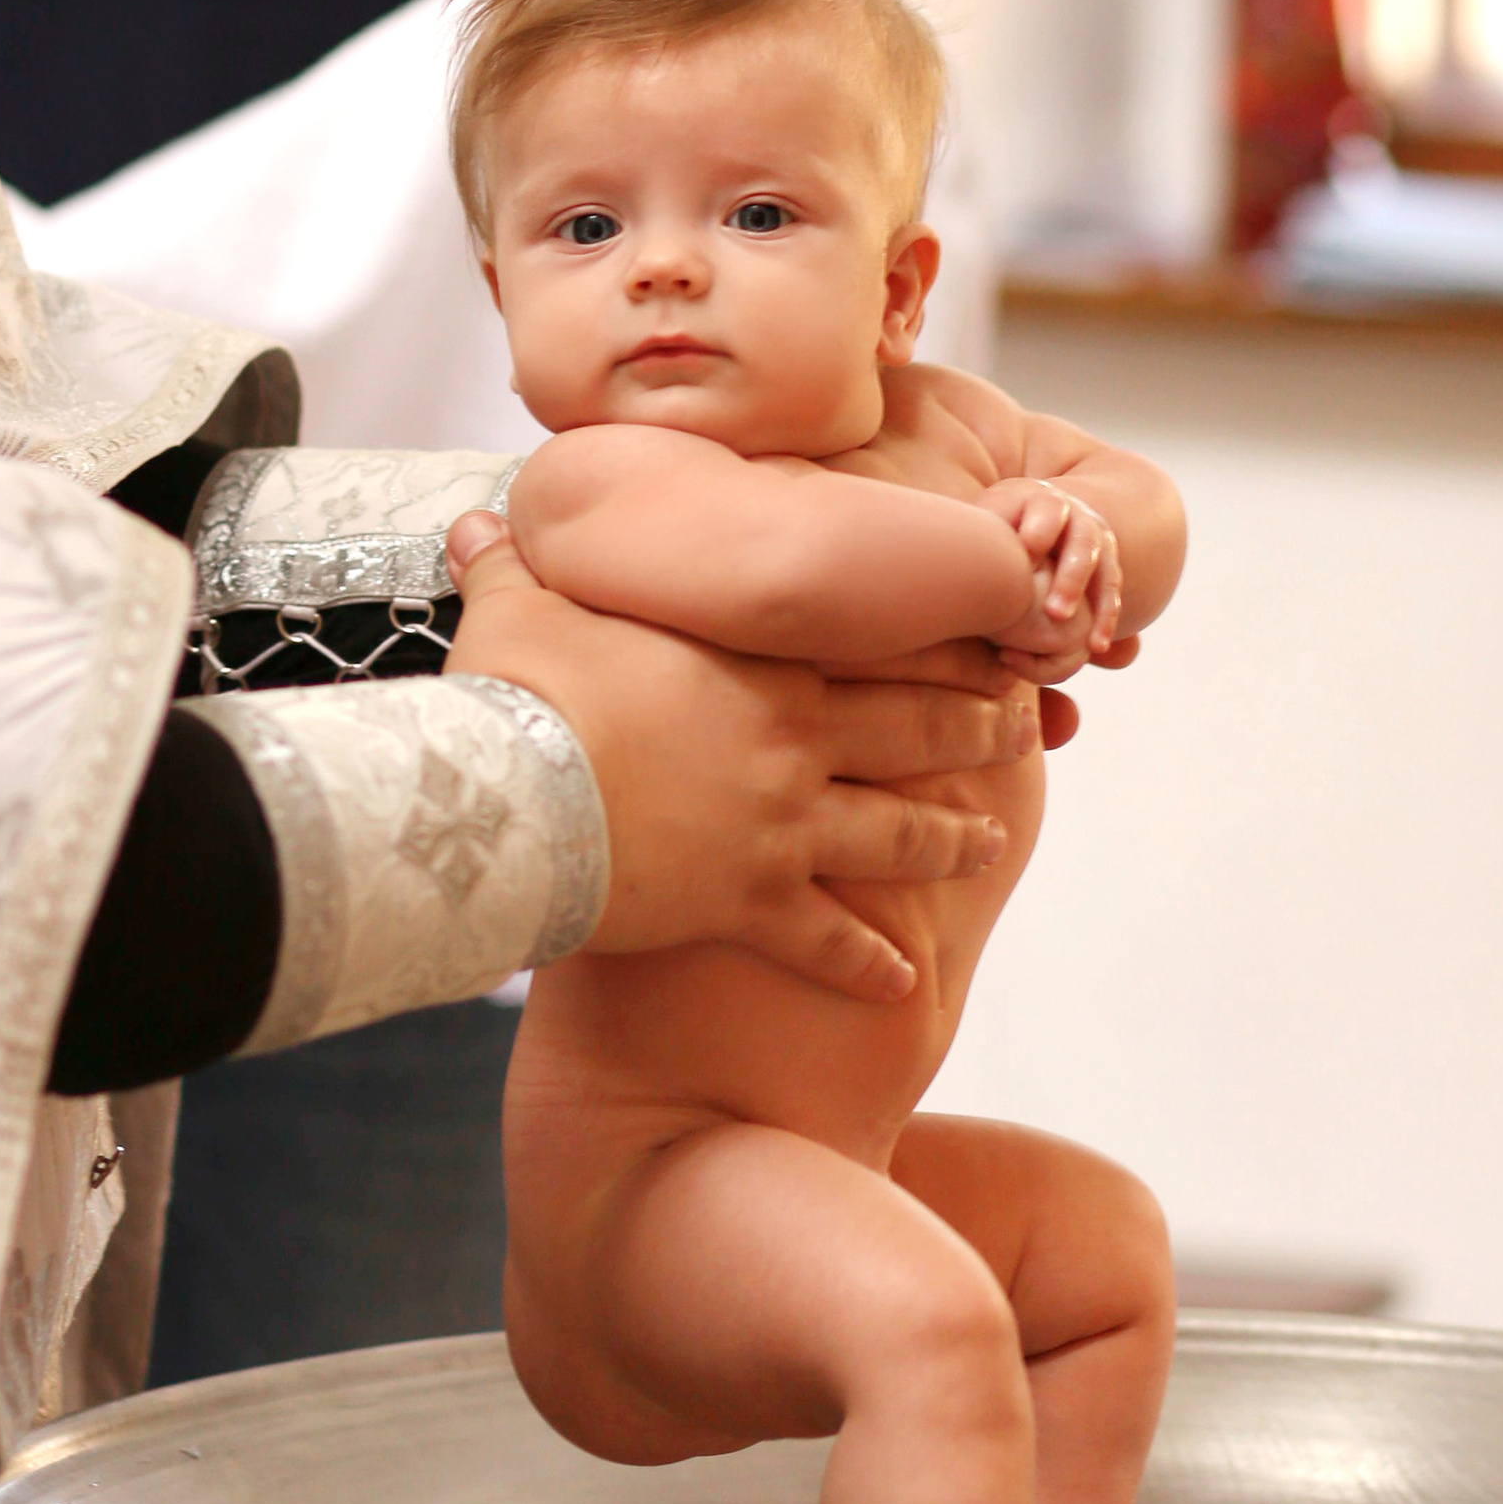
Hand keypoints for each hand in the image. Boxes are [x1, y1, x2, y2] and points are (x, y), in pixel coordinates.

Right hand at [446, 514, 1038, 1004]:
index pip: (869, 642)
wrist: (517, 802)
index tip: (985, 638)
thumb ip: (512, 565)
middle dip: (977, 730)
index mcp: (752, 663)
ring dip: (951, 838)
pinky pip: (827, 942)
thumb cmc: (519, 695)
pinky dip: (869, 964)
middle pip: (911, 733)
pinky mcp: (750, 905)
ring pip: (896, 833)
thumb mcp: (515, 610)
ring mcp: (780, 827)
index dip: (936, 641)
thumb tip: (472, 522)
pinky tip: (905, 982)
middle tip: (1030, 727)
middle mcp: (790, 742)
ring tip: (992, 840)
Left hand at [981, 479, 1122, 684]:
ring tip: (1087, 643)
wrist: (1031, 517)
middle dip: (1071, 579)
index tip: (1029, 552)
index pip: (1049, 509)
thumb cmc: (996, 526)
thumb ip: (982, 534)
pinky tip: (1096, 647)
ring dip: (1097, 607)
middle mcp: (1076, 517)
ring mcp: (1095, 541)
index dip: (1041, 529)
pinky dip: (1107, 620)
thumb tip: (965, 561)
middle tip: (1056, 614)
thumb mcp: (987, 519)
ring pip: (1104, 571)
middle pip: (1082, 543)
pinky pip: (1111, 595)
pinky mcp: (1105, 566)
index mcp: (1040, 501)